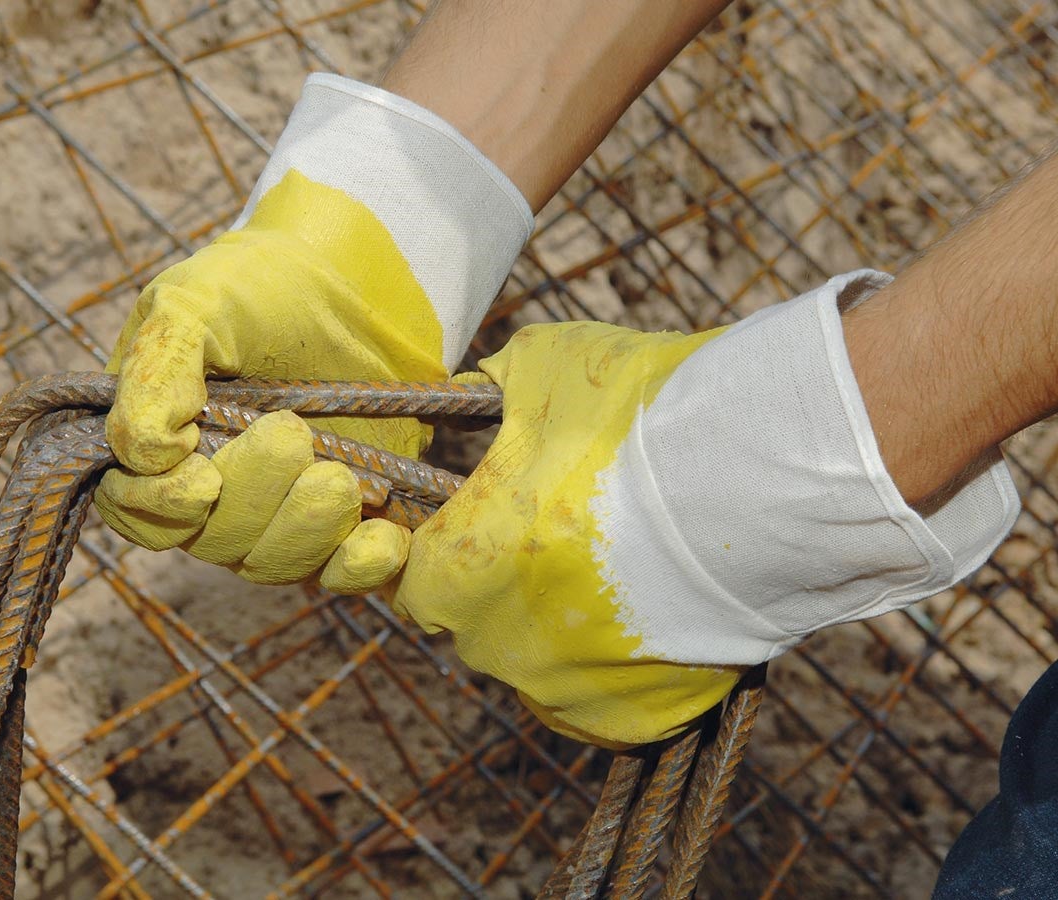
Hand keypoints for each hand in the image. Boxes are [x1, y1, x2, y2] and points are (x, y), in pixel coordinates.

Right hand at [95, 74, 531, 591]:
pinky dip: (362, 565)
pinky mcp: (342, 518)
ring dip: (307, 530)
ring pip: (274, 561)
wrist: (358, 282)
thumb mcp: (196, 303)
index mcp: (158, 444)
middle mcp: (212, 490)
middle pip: (212, 541)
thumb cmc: (262, 284)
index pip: (136, 507)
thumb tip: (148, 454)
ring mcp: (278, 509)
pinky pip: (342, 569)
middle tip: (292, 437)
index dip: (163, 507)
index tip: (203, 480)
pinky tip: (386, 541)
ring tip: (341, 479)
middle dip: (252, 500)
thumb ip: (157, 370)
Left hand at [389, 274, 1017, 746]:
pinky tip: (659, 611)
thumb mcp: (543, 366)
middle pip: (479, 625)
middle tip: (570, 537)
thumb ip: (488, 391)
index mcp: (457, 571)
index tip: (489, 525)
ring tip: (629, 569)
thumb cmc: (638, 415)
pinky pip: (606, 698)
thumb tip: (474, 393)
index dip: (450, 550)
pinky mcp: (637, 720)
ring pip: (542, 666)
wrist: (763, 477)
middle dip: (509, 587)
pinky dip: (622, 665)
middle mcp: (498, 648)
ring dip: (567, 628)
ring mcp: (568, 692)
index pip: (415, 581)